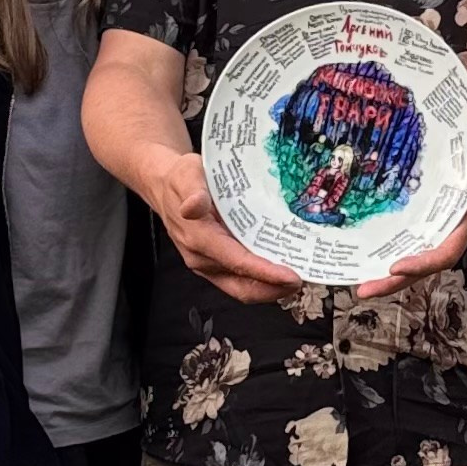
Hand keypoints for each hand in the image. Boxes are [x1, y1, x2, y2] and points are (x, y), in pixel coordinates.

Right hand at [150, 150, 302, 303]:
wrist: (164, 186)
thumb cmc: (180, 179)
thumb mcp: (188, 175)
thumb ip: (194, 192)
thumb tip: (193, 206)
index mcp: (198, 238)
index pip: (237, 262)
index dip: (266, 273)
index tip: (291, 277)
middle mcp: (201, 257)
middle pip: (241, 286)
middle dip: (273, 290)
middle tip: (302, 281)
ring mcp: (206, 264)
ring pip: (241, 288)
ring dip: (269, 289)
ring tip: (295, 281)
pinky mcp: (213, 264)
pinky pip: (237, 281)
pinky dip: (260, 282)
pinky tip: (277, 274)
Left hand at [354, 127, 466, 299]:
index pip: (445, 252)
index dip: (422, 263)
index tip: (396, 268)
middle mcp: (450, 231)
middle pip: (423, 265)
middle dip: (395, 281)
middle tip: (364, 291)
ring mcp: (436, 227)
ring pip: (411, 255)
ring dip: (386, 272)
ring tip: (358, 282)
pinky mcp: (424, 217)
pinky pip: (405, 237)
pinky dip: (386, 248)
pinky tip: (362, 251)